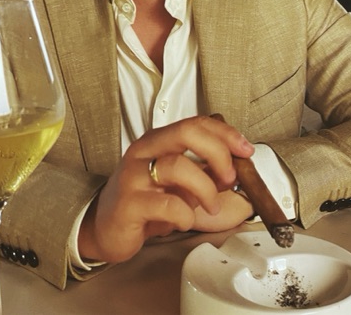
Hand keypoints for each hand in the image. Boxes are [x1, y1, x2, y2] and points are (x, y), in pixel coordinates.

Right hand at [77, 115, 253, 262]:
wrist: (105, 227)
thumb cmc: (145, 200)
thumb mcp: (177, 181)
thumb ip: (202, 171)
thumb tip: (235, 169)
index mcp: (158, 141)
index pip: (196, 124)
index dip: (225, 134)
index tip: (245, 150)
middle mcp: (144, 151)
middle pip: (186, 133)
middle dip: (218, 152)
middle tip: (230, 177)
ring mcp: (135, 176)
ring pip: (178, 166)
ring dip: (205, 188)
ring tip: (211, 206)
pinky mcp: (129, 204)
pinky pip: (168, 204)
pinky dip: (186, 214)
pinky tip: (185, 219)